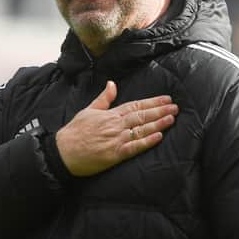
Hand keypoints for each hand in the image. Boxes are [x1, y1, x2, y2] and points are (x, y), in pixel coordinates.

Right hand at [55, 80, 178, 175]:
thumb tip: (112, 83)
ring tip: (172, 119)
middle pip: (142, 116)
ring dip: (158, 124)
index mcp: (110, 114)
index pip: (135, 105)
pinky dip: (147, 141)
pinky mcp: (115, 154)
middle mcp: (115, 125)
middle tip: (175, 107)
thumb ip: (104, 98)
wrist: (63, 151)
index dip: (152, 102)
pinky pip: (134, 147)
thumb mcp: (88, 110)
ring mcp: (116, 139)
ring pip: (141, 130)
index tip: (166, 99)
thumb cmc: (74, 132)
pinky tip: (159, 137)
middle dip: (160, 111)